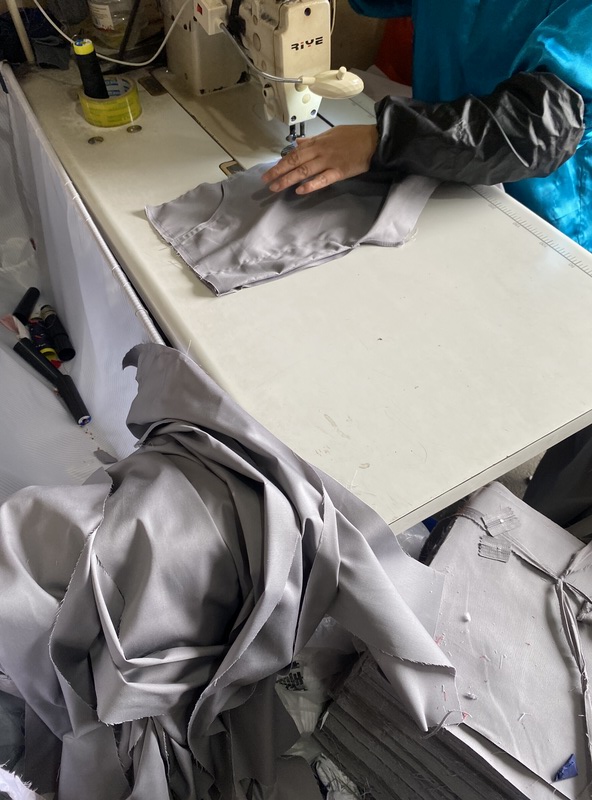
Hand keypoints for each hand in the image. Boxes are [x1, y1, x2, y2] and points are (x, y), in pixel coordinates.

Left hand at [262, 124, 378, 193]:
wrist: (374, 140)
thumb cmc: (354, 136)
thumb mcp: (331, 132)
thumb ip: (313, 139)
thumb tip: (299, 142)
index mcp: (318, 141)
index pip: (294, 153)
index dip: (280, 162)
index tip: (269, 171)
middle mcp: (320, 151)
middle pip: (295, 162)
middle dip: (278, 172)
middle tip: (266, 181)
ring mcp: (329, 162)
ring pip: (304, 171)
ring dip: (288, 179)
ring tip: (276, 187)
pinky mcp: (339, 172)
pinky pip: (322, 179)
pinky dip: (311, 185)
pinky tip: (300, 190)